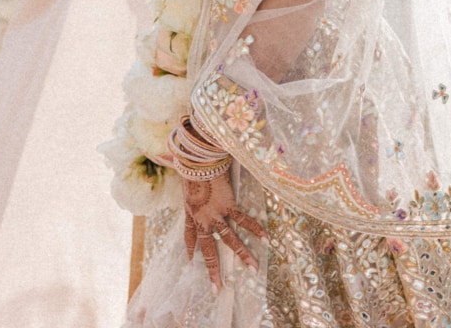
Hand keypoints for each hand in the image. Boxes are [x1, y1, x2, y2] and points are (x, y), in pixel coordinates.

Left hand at [182, 171, 266, 289]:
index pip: (189, 236)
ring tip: (254, 268)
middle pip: (208, 249)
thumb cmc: (190, 165)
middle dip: (213, 270)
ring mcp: (215, 214)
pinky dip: (255, 228)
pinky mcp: (228, 205)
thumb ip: (188, 183)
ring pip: (229, 240)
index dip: (190, 250)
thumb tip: (185, 172)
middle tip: (217, 288)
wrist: (196, 161)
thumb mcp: (184, 180)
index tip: (190, 262)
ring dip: (243, 255)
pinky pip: (243, 220)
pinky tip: (266, 238)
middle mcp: (202, 218)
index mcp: (190, 212)